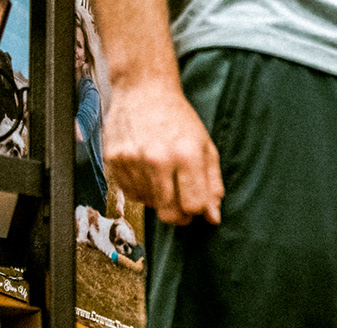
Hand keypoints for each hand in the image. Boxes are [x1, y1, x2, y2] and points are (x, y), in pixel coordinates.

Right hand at [102, 81, 221, 225]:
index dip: (197, 212)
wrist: (143, 90)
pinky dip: (141, 190)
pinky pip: (129, 192)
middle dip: (179, 215)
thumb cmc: (178, 119)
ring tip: (163, 177)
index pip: (193, 206)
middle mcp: (157, 159)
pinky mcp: (113, 158)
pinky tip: (147, 173)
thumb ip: (212, 184)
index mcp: (186, 156)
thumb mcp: (205, 148)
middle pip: (169, 212)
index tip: (196, 206)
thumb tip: (213, 217)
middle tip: (182, 205)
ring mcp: (132, 159)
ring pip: (149, 204)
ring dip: (159, 199)